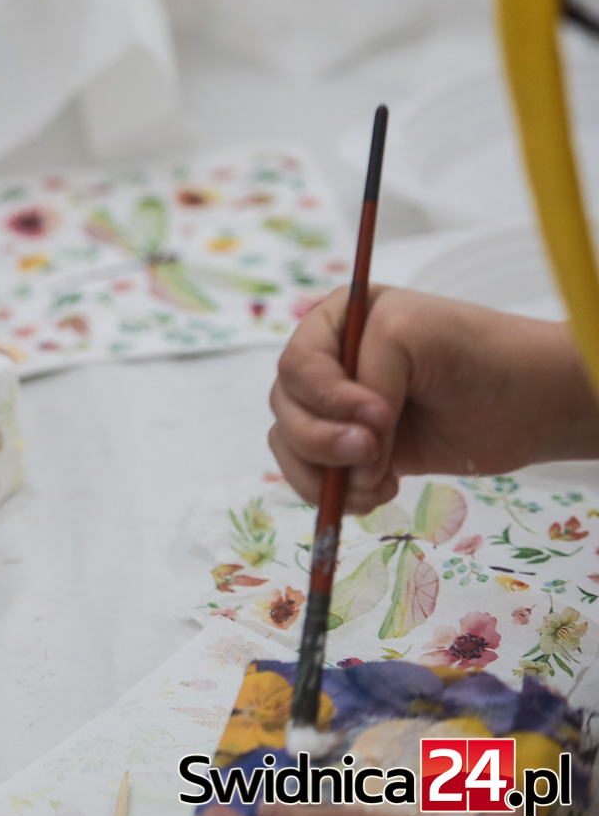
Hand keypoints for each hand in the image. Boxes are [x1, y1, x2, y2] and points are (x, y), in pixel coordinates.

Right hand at [268, 286, 598, 513]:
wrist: (530, 402)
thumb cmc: (477, 354)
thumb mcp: (411, 338)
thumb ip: (367, 379)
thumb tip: (352, 450)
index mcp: (334, 322)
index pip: (296, 365)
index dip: (328, 397)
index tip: (379, 416)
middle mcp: (328, 364)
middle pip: (285, 407)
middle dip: (323, 439)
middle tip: (374, 453)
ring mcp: (336, 410)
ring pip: (290, 444)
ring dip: (326, 474)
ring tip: (379, 482)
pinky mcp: (351, 451)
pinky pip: (310, 476)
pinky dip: (336, 494)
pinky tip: (380, 490)